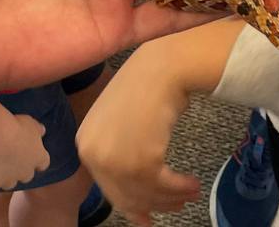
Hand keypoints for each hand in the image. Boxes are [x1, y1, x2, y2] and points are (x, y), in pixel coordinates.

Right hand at [0, 113, 49, 195]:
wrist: (0, 138)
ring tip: (0, 175)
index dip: (38, 161)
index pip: (43, 163)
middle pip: (27, 176)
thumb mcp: (31, 124)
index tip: (35, 157)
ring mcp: (10, 178)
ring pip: (10, 184)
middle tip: (15, 163)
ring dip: (6, 179)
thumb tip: (42, 131)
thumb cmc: (18, 128)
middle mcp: (26, 171)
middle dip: (22, 171)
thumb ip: (37, 129)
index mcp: (38, 157)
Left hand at [76, 62, 195, 223]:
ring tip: (192, 191)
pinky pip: (163, 185)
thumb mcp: (121, 126)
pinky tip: (193, 184)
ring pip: (147, 194)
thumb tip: (137, 210)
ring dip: (173, 197)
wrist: (160, 67)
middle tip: (178, 205)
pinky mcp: (140, 159)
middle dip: (156, 205)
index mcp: (85, 144)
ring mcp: (115, 159)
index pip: (108, 188)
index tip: (148, 218)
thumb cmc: (145, 89)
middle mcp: (94, 155)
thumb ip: (122, 160)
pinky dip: (180, 188)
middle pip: (126, 196)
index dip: (132, 205)